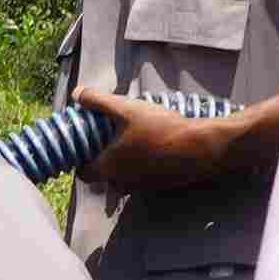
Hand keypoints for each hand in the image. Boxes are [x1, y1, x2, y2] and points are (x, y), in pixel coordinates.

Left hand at [76, 87, 232, 191]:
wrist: (202, 149)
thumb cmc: (160, 129)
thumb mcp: (126, 109)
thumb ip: (98, 101)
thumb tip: (76, 93)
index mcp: (109, 168)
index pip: (83, 173)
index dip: (80, 159)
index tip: (84, 144)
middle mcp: (123, 183)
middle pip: (103, 175)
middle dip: (102, 158)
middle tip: (106, 137)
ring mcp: (143, 186)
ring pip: (124, 177)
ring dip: (123, 162)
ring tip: (130, 138)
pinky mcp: (161, 185)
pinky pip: (143, 177)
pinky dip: (142, 165)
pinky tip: (152, 144)